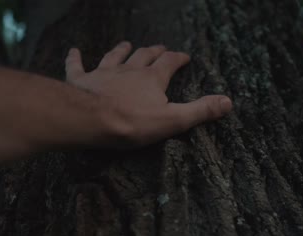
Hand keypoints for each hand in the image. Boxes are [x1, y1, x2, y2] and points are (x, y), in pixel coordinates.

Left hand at [65, 41, 232, 147]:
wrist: (91, 120)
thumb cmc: (133, 122)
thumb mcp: (173, 120)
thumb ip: (200, 110)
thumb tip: (228, 102)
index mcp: (152, 78)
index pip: (169, 63)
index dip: (178, 58)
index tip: (185, 56)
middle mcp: (129, 70)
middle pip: (144, 56)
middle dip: (154, 51)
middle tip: (160, 47)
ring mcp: (103, 73)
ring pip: (114, 56)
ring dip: (122, 50)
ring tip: (127, 44)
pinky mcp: (81, 80)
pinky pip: (77, 66)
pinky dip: (76, 58)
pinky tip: (74, 51)